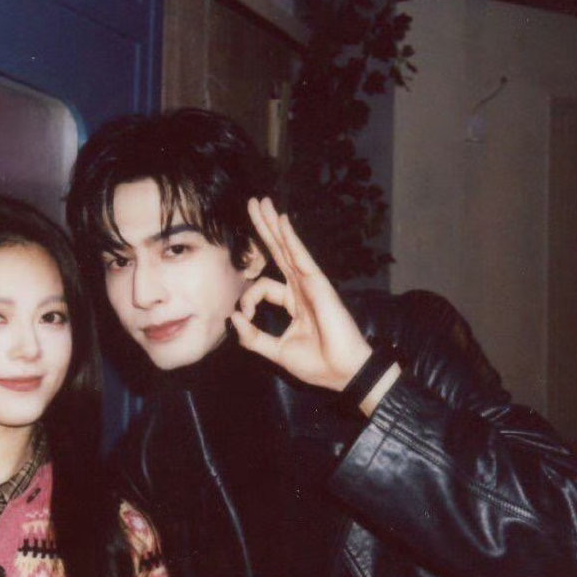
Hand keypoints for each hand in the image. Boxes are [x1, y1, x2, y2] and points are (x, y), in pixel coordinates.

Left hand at [230, 198, 371, 391]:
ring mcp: (311, 284)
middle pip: (278, 253)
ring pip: (288, 249)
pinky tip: (280, 220)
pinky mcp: (319, 285)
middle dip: (264, 229)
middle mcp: (302, 289)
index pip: (263, 288)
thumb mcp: (276, 352)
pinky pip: (301, 257)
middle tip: (252, 204)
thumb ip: (253, 337)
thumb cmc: (318, 364)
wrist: (343, 374)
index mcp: (293, 304)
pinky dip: (290, 238)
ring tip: (260, 202)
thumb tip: (232, 319)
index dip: (248, 300)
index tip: (244, 318)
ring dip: (273, 225)